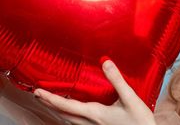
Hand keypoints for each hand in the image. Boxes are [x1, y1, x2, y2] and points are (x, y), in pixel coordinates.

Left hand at [34, 60, 155, 124]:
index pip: (66, 105)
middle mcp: (90, 123)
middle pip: (63, 114)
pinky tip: (71, 114)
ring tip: (49, 102)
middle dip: (49, 104)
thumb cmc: (139, 120)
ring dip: (57, 110)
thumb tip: (105, 62)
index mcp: (95, 113)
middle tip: (38, 95)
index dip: (51, 98)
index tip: (38, 92)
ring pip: (68, 120)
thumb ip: (117, 79)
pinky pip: (76, 124)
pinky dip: (68, 116)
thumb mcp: (130, 98)